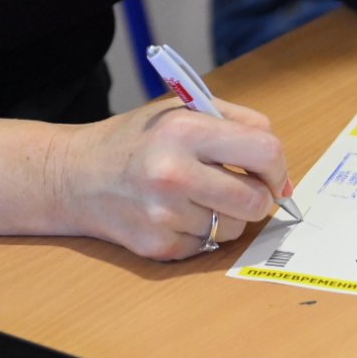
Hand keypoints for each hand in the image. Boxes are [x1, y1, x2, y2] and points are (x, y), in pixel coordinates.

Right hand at [0, 96, 291, 258]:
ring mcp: (163, 214)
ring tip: (196, 197)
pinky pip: (207, 247)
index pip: (264, 151)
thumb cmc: (139, 140)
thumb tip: (281, 176)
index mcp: (185, 130)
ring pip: (235, 228)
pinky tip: (174, 214)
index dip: (277, 166)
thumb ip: (240, 126)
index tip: (272, 173)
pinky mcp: (157, 246)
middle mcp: (173, 173)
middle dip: (257, 197)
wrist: (74, 175)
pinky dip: (200, 233)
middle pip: (256, 200)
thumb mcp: (183, 110)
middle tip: (240, 188)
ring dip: (227, 216)